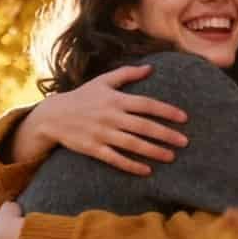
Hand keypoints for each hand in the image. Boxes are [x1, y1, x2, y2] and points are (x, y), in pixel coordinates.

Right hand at [22, 64, 190, 174]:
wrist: (52, 116)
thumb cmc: (82, 97)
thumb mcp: (102, 81)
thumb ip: (127, 74)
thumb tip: (150, 68)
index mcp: (115, 99)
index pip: (146, 104)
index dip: (166, 111)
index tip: (184, 118)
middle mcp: (111, 116)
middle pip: (143, 126)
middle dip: (166, 134)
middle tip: (184, 142)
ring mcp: (102, 134)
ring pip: (132, 144)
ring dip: (153, 151)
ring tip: (171, 156)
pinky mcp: (93, 149)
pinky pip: (115, 159)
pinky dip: (131, 165)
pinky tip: (147, 171)